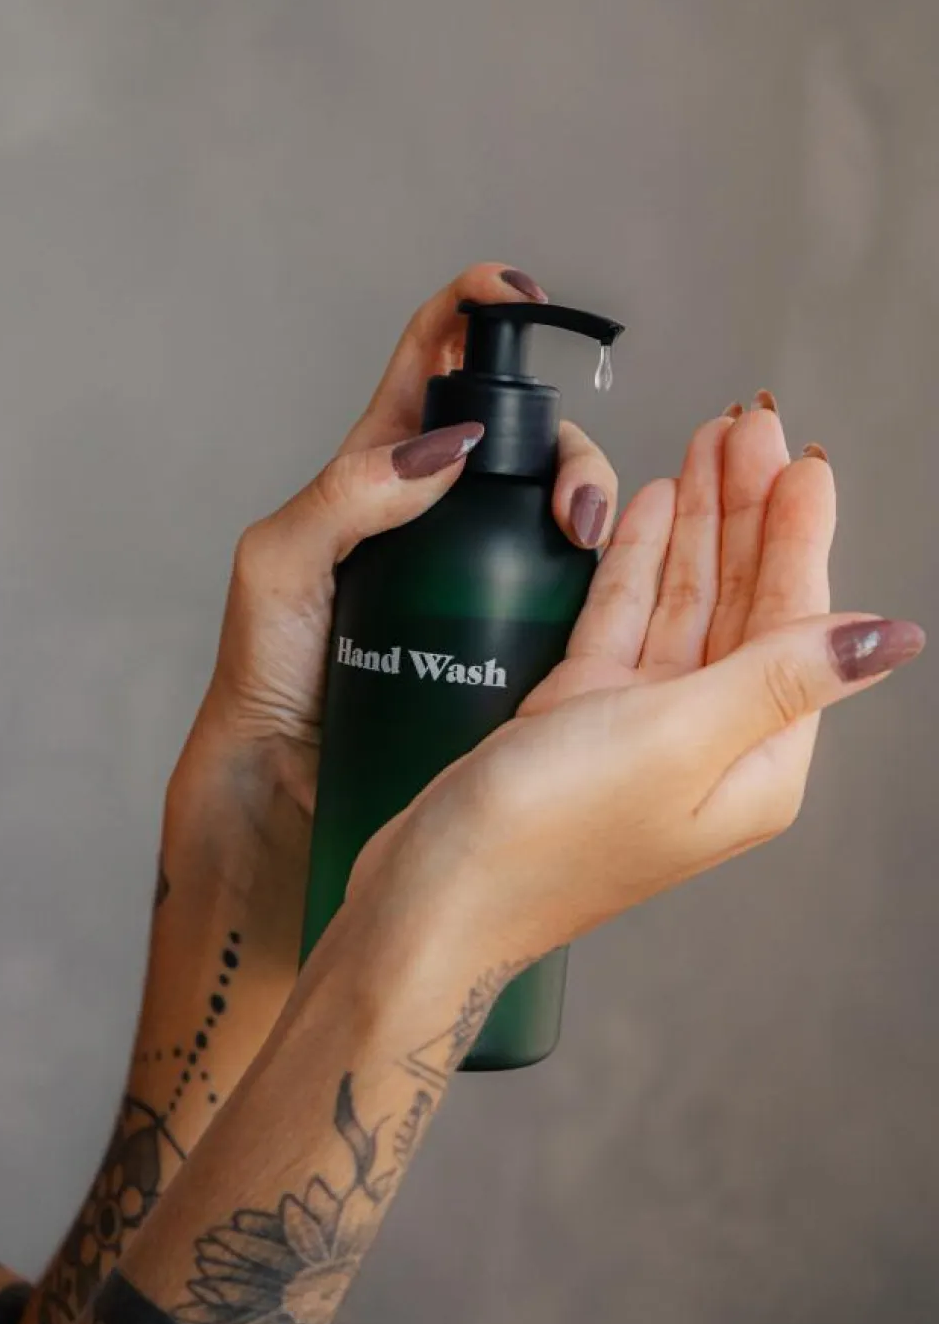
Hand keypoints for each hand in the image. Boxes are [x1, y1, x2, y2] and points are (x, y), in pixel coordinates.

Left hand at [192, 263, 617, 812]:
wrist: (290, 772)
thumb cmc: (268, 664)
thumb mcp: (280, 560)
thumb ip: (347, 493)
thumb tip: (446, 449)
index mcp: (380, 464)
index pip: (436, 358)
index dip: (476, 308)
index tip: (521, 296)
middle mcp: (440, 505)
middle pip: (526, 433)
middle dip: (565, 442)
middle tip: (567, 504)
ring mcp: (480, 565)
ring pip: (556, 500)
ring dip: (591, 502)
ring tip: (583, 544)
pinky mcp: (510, 624)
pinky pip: (569, 581)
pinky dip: (603, 570)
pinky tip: (604, 585)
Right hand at [349, 396, 924, 969]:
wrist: (431, 896)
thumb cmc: (542, 840)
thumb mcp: (676, 741)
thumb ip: (780, 676)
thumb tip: (891, 638)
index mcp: (754, 761)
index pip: (794, 622)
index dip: (797, 533)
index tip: (802, 460)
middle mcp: (707, 743)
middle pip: (742, 603)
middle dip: (747, 510)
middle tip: (748, 426)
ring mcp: (642, 728)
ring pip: (684, 604)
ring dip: (697, 524)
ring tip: (706, 447)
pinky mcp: (582, 715)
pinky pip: (626, 623)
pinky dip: (638, 565)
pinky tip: (651, 510)